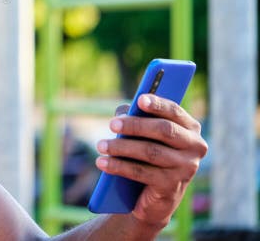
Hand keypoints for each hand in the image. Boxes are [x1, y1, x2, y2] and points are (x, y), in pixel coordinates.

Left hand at [94, 94, 207, 227]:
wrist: (157, 196)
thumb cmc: (149, 155)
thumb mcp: (145, 134)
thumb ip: (136, 118)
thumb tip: (123, 113)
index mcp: (190, 129)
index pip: (175, 112)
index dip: (158, 105)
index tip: (140, 100)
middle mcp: (194, 147)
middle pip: (164, 130)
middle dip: (135, 126)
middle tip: (112, 124)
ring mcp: (186, 168)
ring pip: (151, 152)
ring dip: (122, 147)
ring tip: (101, 145)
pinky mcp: (172, 186)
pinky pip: (142, 173)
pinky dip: (119, 166)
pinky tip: (102, 162)